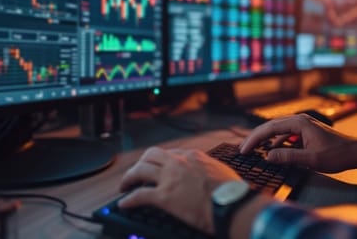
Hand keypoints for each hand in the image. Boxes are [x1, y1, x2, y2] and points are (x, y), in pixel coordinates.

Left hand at [118, 147, 241, 233]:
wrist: (231, 204)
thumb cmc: (232, 192)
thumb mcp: (221, 171)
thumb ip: (210, 170)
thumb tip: (211, 176)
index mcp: (194, 156)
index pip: (170, 153)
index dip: (161, 161)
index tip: (158, 168)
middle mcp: (178, 163)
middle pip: (150, 156)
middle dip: (141, 163)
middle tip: (137, 174)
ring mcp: (169, 178)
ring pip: (139, 170)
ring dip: (129, 178)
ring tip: (125, 186)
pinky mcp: (164, 196)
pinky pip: (139, 195)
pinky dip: (129, 199)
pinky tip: (124, 203)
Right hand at [239, 114, 356, 172]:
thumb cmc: (337, 155)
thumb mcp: (311, 159)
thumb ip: (288, 157)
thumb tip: (268, 156)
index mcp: (299, 123)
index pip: (269, 128)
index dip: (254, 139)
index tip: (243, 150)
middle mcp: (299, 120)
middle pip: (270, 126)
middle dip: (255, 137)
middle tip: (242, 149)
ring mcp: (302, 125)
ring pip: (277, 129)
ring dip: (264, 139)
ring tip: (252, 150)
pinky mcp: (305, 131)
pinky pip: (285, 134)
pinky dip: (275, 141)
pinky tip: (272, 151)